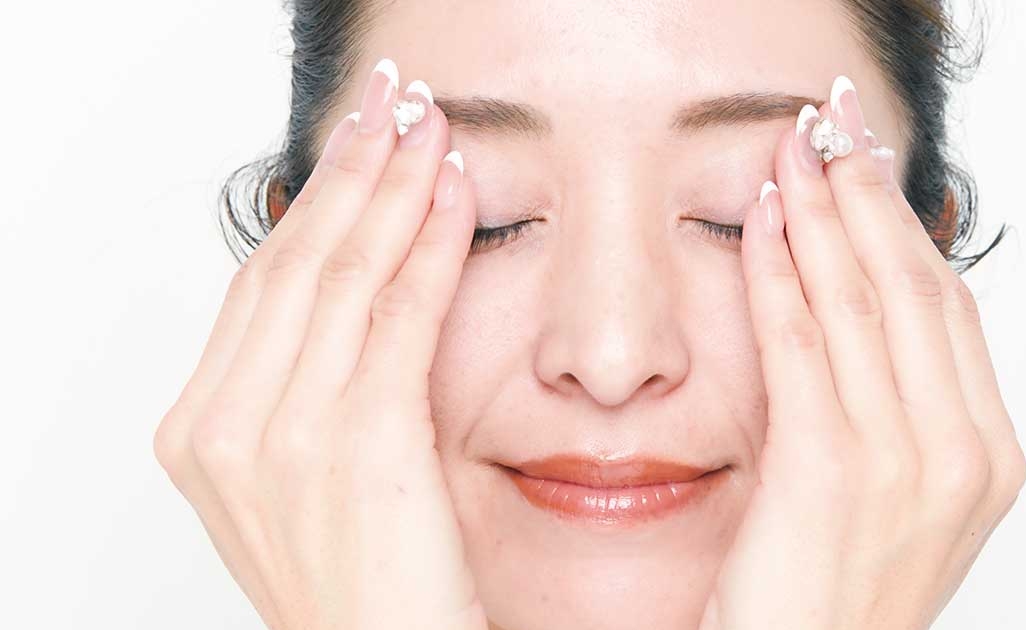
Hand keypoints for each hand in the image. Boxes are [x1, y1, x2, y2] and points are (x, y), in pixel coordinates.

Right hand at [152, 59, 486, 629]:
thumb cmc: (358, 585)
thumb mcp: (300, 480)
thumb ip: (302, 387)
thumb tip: (344, 289)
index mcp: (201, 431)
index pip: (260, 286)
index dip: (311, 204)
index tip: (352, 147)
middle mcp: (226, 427)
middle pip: (293, 264)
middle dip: (349, 171)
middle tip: (389, 104)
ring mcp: (283, 436)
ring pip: (343, 276)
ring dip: (392, 189)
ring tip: (426, 129)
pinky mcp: (358, 446)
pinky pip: (399, 318)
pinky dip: (430, 247)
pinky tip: (454, 197)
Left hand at [700, 77, 1025, 629]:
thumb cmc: (837, 596)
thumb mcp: (896, 498)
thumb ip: (899, 408)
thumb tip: (867, 308)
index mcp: (987, 457)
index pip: (949, 311)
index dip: (906, 228)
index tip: (868, 171)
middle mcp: (959, 454)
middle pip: (914, 289)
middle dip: (867, 197)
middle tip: (830, 132)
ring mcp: (902, 463)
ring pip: (860, 302)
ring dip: (821, 215)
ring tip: (790, 155)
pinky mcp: (828, 472)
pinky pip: (800, 343)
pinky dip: (776, 272)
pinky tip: (759, 225)